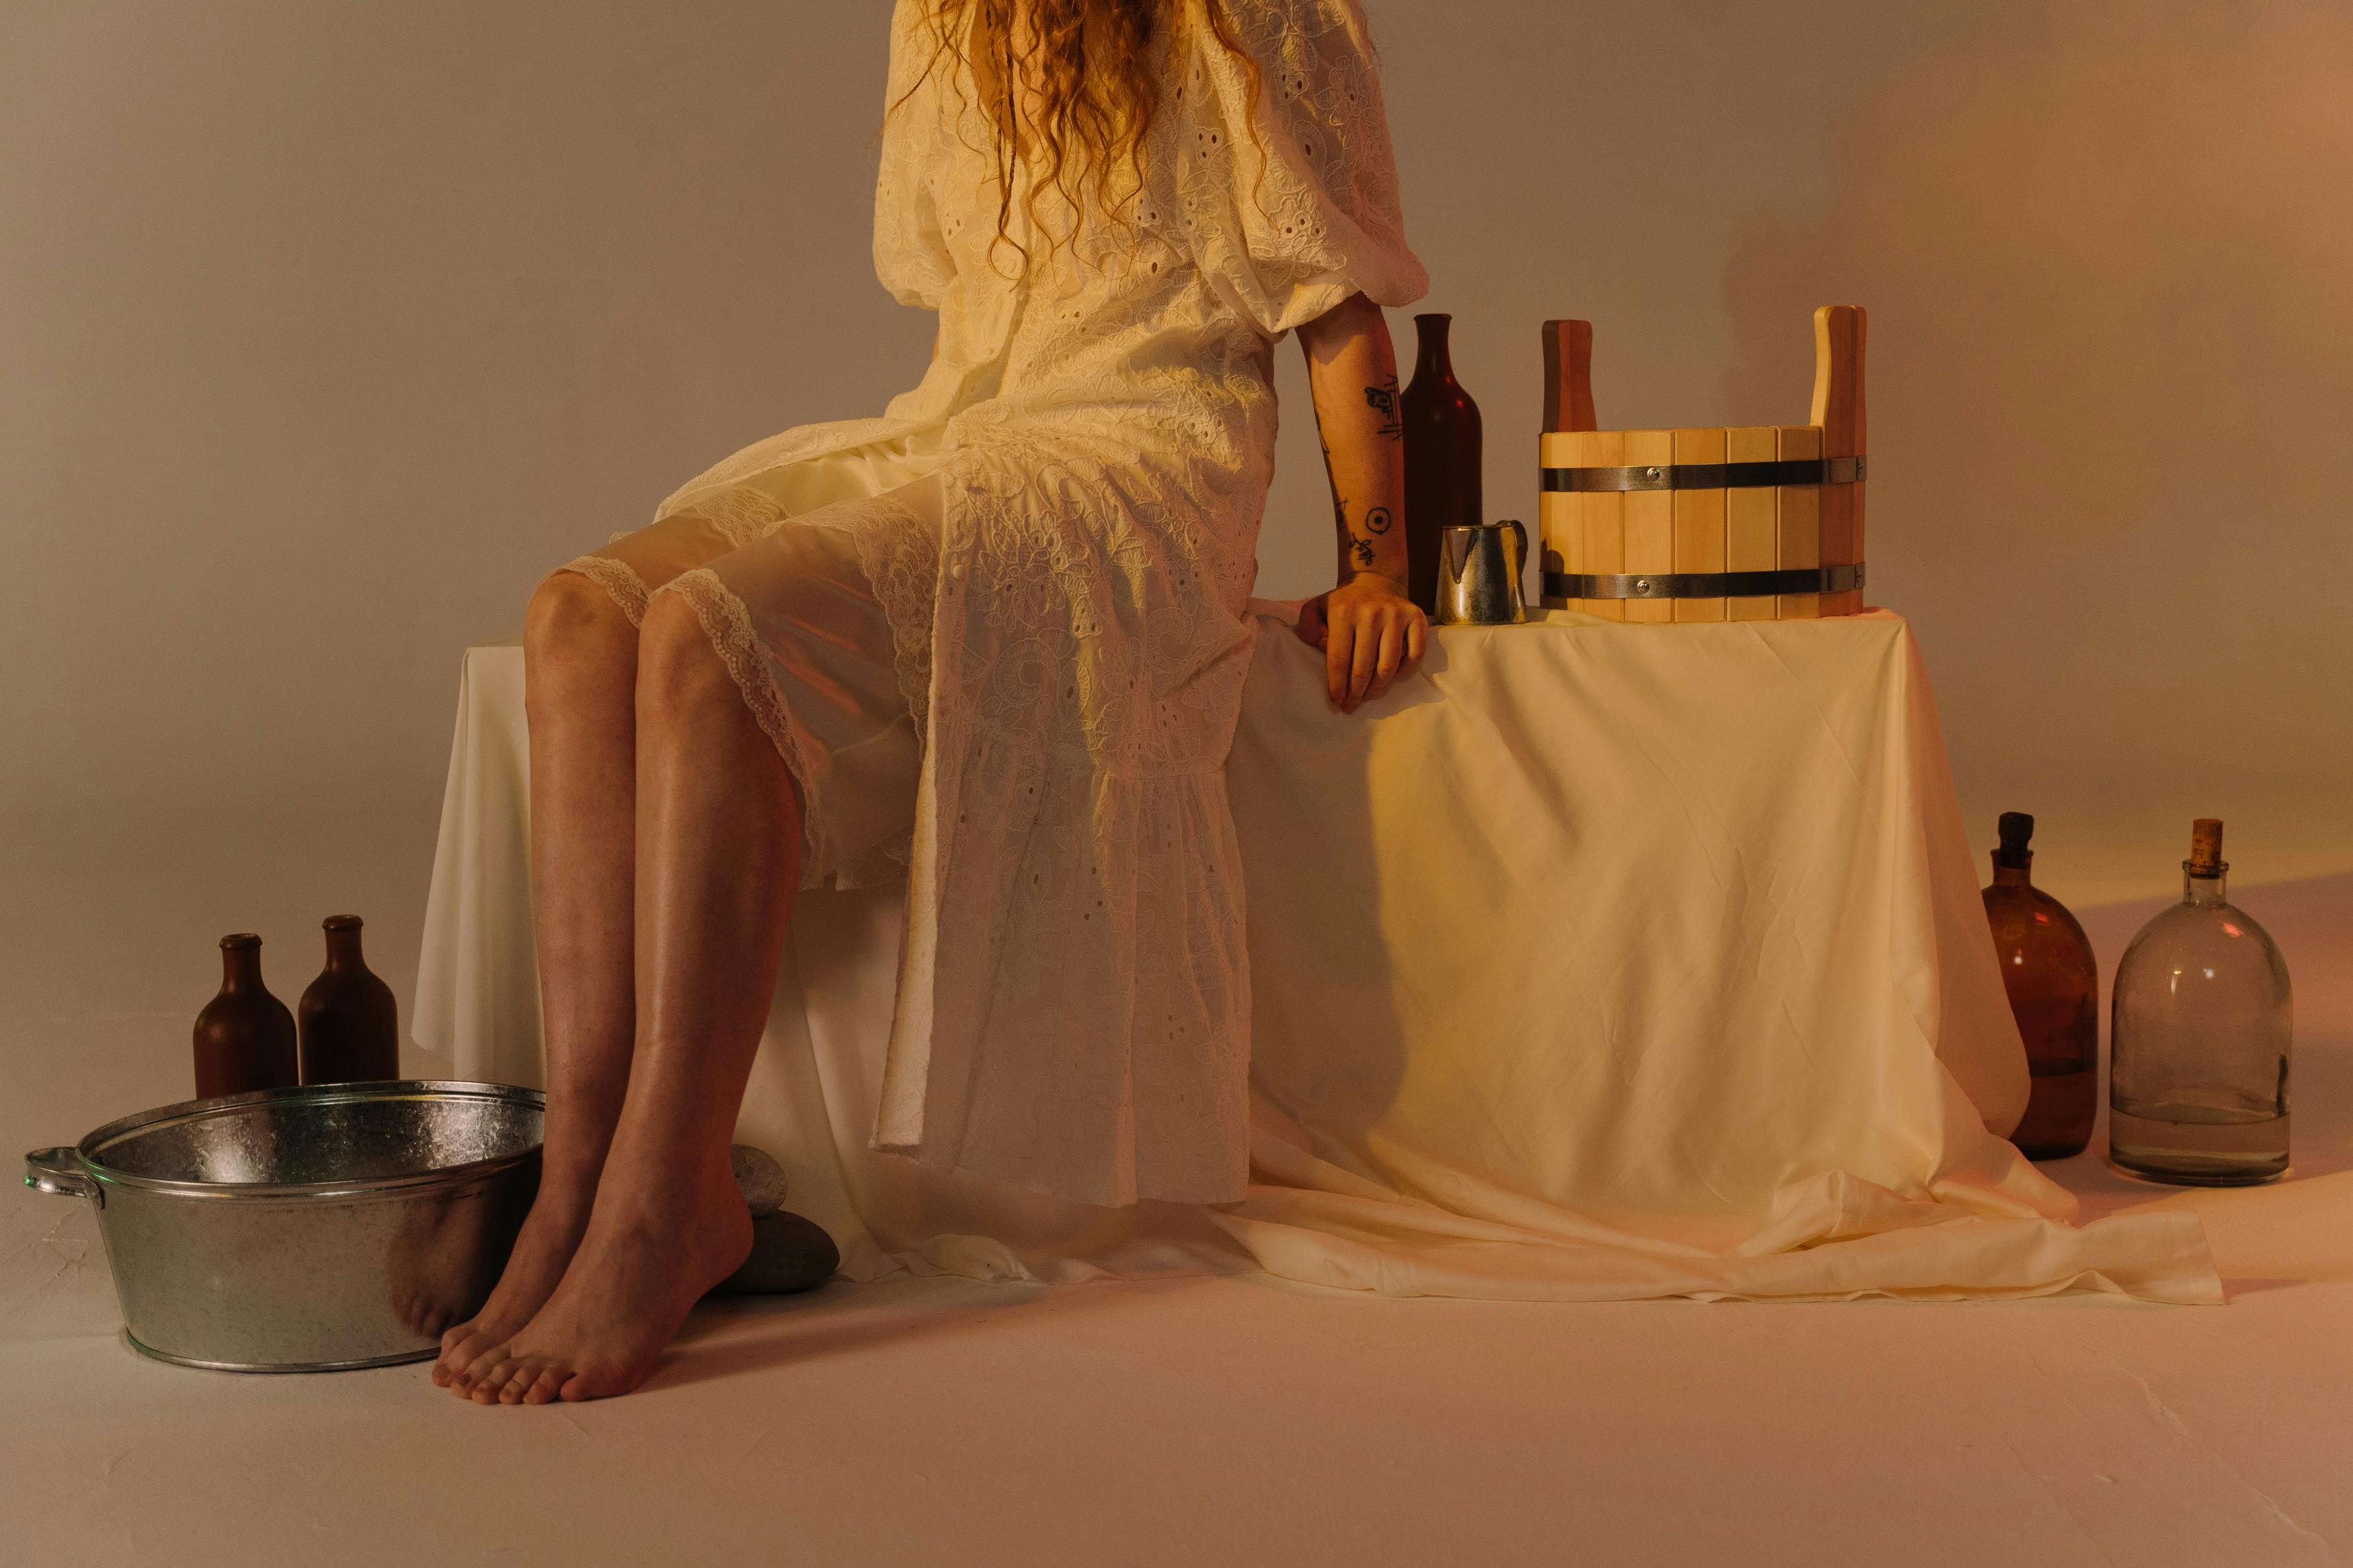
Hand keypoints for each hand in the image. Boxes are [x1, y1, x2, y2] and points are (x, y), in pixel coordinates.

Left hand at [1294, 573, 1427, 712]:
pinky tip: (1393, 678)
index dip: (1337, 686)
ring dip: (1378, 688)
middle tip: (1351, 705)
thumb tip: (1326, 648)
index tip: (1337, 702)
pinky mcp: (1416, 617)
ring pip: (1388, 666)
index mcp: (1344, 612)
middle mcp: (1371, 612)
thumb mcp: (1315, 609)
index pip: (1339, 659)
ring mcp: (1396, 614)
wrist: (1374, 581)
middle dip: (1356, 693)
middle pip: (1364, 668)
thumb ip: (1309, 629)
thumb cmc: (1343, 604)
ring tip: (1369, 695)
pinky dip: (1405, 672)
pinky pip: (1414, 655)